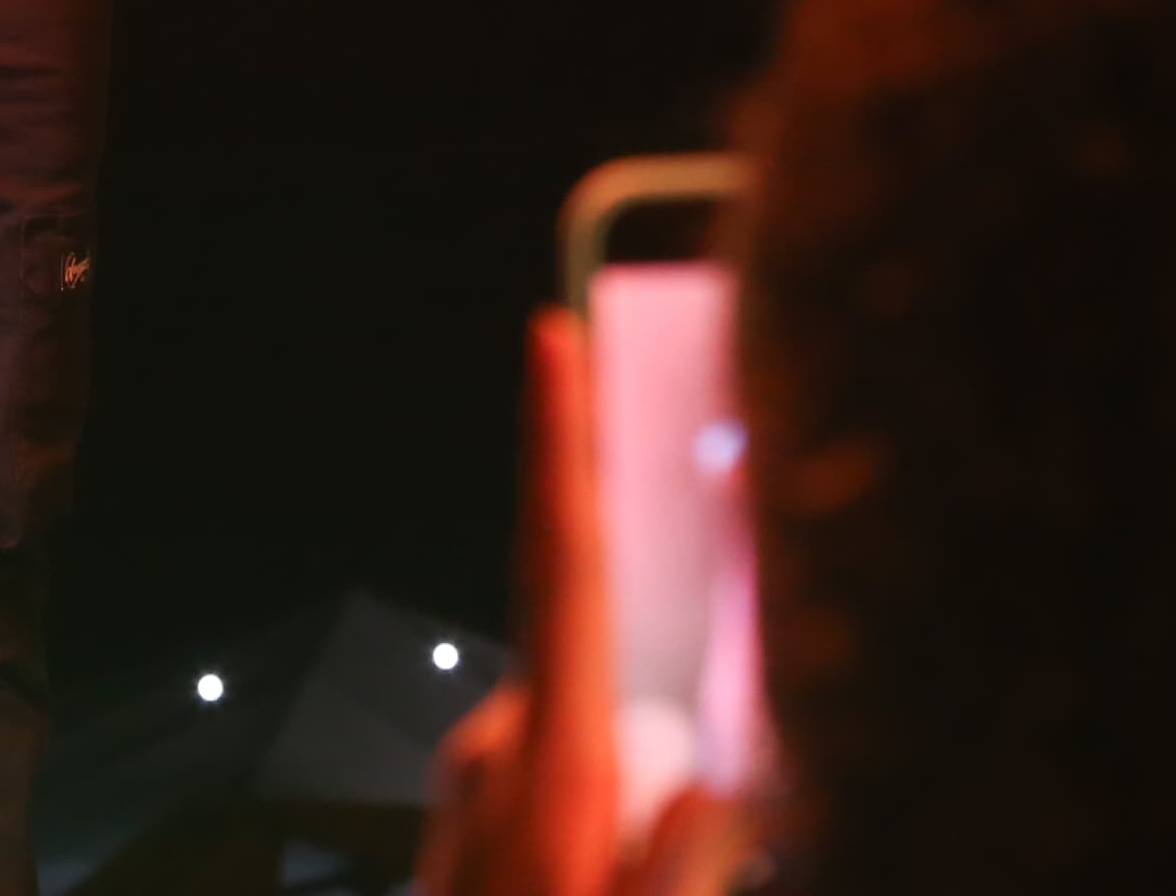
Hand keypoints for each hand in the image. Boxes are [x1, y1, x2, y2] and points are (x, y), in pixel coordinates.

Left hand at [421, 311, 647, 895]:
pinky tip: (600, 888)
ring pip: (604, 756)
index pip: (563, 566)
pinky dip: (605, 843)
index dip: (558, 447)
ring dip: (638, 822)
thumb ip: (684, 847)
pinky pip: (571, 799)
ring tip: (626, 885)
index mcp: (547, 763)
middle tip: (654, 867)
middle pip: (622, 687)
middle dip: (669, 759)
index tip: (549, 334)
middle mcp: (501, 755)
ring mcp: (480, 790)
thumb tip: (697, 763)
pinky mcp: (478, 822)